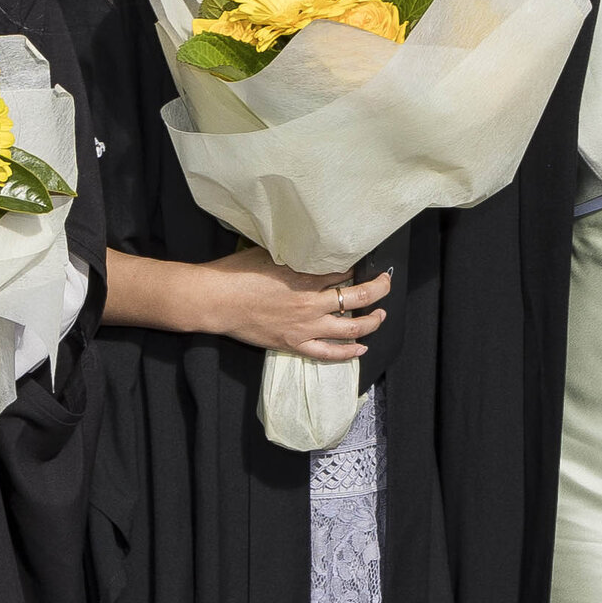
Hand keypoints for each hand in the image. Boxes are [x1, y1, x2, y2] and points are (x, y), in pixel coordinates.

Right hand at [200, 247, 388, 362]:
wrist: (215, 300)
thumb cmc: (237, 272)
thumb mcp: (270, 253)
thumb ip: (296, 254)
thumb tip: (313, 249)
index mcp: (306, 276)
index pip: (346, 271)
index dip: (360, 266)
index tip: (366, 262)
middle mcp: (311, 302)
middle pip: (358, 296)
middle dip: (378, 289)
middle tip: (386, 282)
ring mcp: (305, 326)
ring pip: (351, 327)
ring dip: (372, 321)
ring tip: (381, 315)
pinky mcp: (294, 344)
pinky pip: (328, 353)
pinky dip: (348, 352)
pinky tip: (361, 348)